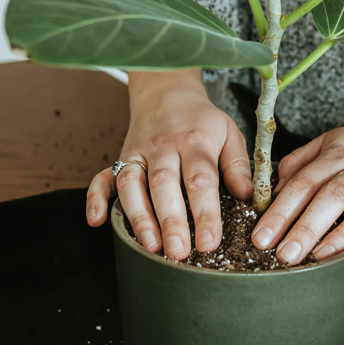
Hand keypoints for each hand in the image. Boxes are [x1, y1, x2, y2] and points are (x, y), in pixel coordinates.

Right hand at [86, 70, 252, 258]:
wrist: (167, 91)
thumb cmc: (202, 121)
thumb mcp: (229, 133)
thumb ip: (238, 165)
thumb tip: (248, 197)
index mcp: (195, 141)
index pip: (200, 180)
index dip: (204, 213)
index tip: (208, 242)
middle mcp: (163, 147)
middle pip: (164, 184)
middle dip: (170, 221)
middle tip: (178, 252)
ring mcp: (137, 153)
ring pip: (132, 184)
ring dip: (139, 217)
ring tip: (150, 246)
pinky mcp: (120, 158)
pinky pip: (102, 177)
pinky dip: (95, 198)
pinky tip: (97, 221)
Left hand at [251, 79, 343, 300]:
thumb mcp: (334, 140)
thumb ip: (301, 162)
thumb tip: (270, 192)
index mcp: (339, 152)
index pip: (304, 181)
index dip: (281, 210)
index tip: (261, 237)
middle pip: (332, 195)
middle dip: (305, 226)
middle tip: (283, 255)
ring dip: (342, 237)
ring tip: (316, 260)